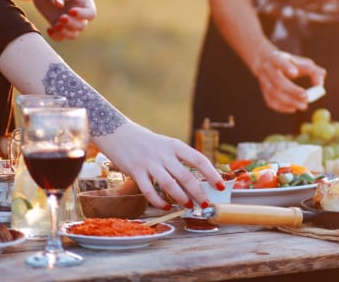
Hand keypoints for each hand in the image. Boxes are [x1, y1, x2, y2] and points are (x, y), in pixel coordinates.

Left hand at [6, 0, 95, 39]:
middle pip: (82, 26)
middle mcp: (80, 14)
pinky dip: (56, 36)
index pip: (91, 13)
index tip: (71, 11)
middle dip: (72, 24)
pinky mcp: (60, 26)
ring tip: (55, 26)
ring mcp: (70, 21)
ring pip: (73, 34)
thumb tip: (58, 4)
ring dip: (65, 33)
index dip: (83, 15)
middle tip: (61, 18)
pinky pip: (61, 37)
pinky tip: (48, 29)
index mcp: (84, 2)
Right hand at [94, 123, 223, 209]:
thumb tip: (197, 179)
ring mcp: (149, 163)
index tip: (220, 186)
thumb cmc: (147, 142)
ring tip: (188, 206)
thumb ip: (179, 159)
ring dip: (181, 198)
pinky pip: (149, 190)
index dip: (212, 174)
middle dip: (198, 192)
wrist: (118, 133)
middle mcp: (164, 154)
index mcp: (175, 145)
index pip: (199, 160)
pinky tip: (166, 206)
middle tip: (206, 204)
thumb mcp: (166, 145)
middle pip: (186, 176)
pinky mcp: (135, 172)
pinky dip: (158, 201)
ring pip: (169, 184)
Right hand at [255, 50, 325, 112]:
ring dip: (290, 101)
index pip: (279, 61)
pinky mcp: (264, 92)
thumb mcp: (302, 63)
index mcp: (276, 58)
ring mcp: (264, 82)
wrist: (267, 64)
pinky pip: (271, 102)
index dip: (286, 67)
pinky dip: (282, 107)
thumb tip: (320, 85)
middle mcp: (267, 70)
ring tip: (304, 106)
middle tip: (306, 96)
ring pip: (274, 93)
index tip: (295, 73)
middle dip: (292, 90)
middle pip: (278, 80)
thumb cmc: (290, 64)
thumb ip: (314, 72)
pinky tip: (293, 109)